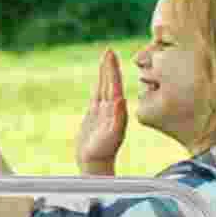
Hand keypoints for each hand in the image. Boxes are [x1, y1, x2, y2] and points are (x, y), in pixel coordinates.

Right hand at [76, 48, 126, 172]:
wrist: (95, 165)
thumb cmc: (102, 154)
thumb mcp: (111, 136)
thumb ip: (116, 119)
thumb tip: (120, 100)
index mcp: (116, 111)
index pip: (114, 85)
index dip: (112, 70)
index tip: (110, 55)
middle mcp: (112, 109)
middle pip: (110, 83)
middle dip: (109, 67)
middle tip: (108, 51)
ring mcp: (104, 111)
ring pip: (104, 87)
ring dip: (105, 73)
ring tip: (105, 58)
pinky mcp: (96, 116)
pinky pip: (98, 95)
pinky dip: (99, 84)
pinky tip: (100, 78)